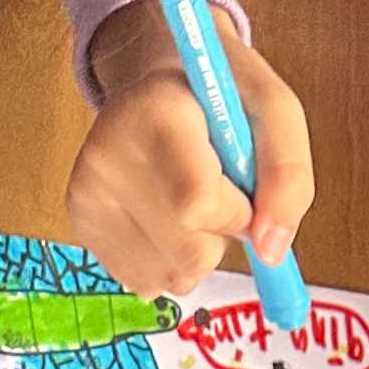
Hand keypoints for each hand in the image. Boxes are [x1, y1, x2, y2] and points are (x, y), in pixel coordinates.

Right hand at [72, 0, 314, 291]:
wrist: (157, 85)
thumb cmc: (221, 100)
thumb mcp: (273, 112)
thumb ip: (288, 175)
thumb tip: (270, 250)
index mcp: (153, 111)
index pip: (198, 205)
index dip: (236, 212)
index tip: (239, 185)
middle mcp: (107, 153)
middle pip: (188, 253)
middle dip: (221, 237)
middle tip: (213, 191)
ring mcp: (87, 192)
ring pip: (170, 277)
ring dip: (197, 255)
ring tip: (187, 203)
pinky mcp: (80, 223)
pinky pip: (146, 282)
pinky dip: (170, 264)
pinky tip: (165, 220)